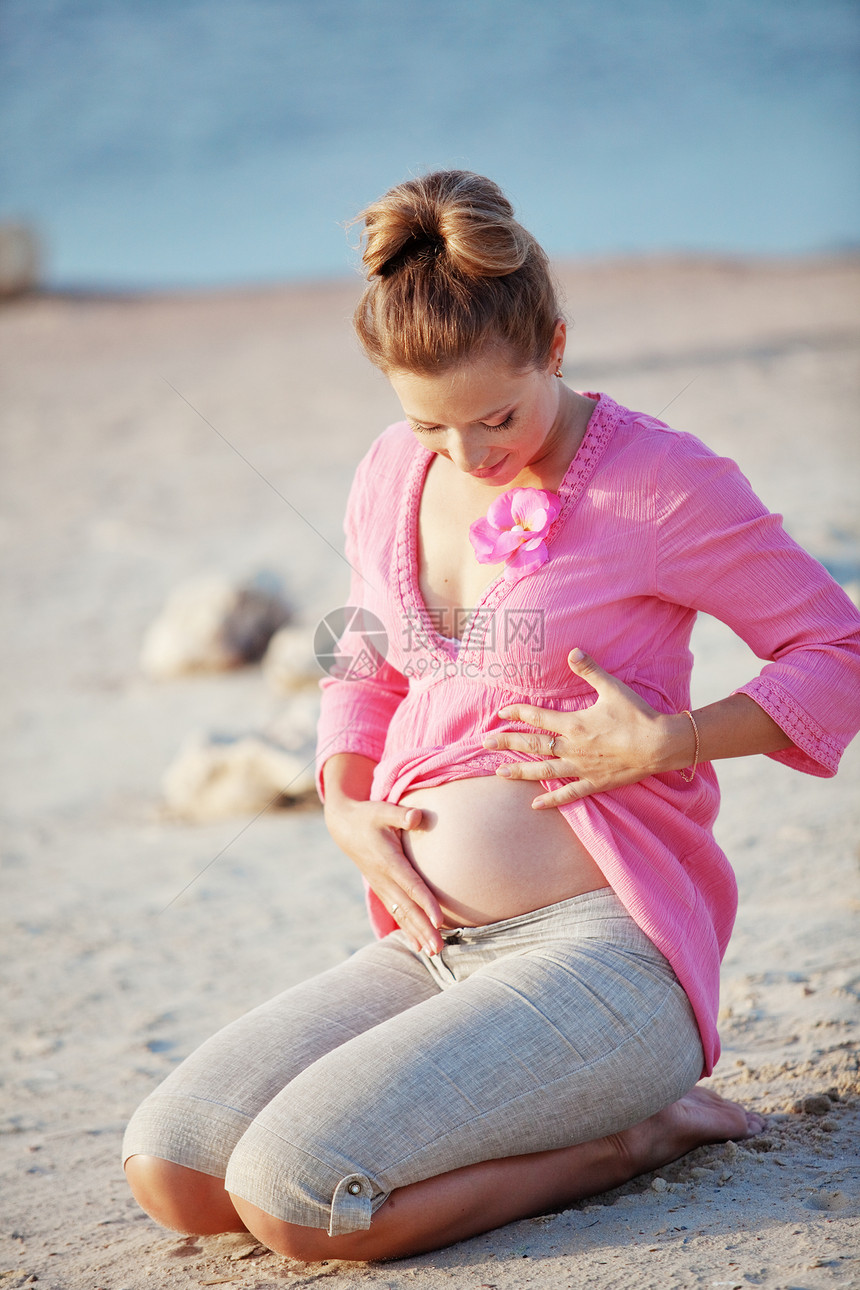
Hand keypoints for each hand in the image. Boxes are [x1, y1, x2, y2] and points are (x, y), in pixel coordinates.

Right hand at [323, 793, 444, 955]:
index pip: (410, 885)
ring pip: (401, 914)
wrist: (344, 827)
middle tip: (438, 948)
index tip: (438, 920)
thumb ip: (402, 814)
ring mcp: (381, 886)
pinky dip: (407, 929)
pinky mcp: (382, 889)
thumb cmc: (368, 816)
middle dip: (422, 929)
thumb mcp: (383, 810)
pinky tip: (418, 945)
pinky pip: (395, 912)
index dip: (424, 902)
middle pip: (406, 907)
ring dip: (416, 934)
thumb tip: (418, 816)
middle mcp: (384, 878)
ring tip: (433, 952)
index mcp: (388, 860)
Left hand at [482, 648, 688, 807]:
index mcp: (574, 724)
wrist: (660, 745)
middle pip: (533, 745)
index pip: (537, 718)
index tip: (499, 713)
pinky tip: (535, 804)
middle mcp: (572, 748)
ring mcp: (581, 768)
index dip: (516, 714)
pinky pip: (567, 794)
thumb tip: (572, 651)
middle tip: (484, 744)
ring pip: (543, 771)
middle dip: (507, 743)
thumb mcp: (612, 688)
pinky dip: (551, 799)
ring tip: (499, 773)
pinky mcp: (594, 783)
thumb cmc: (637, 715)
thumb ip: (590, 670)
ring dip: (520, 771)